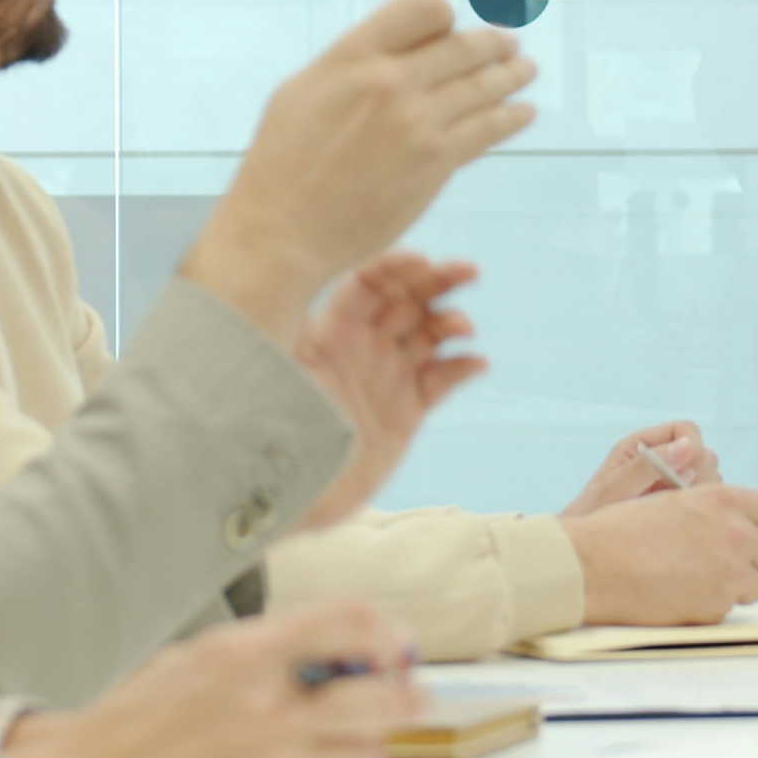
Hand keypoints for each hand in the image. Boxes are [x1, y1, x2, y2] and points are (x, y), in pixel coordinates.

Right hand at [8, 601, 422, 757]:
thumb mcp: (186, 665)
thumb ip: (255, 656)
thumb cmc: (118, 738)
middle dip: (405, 696)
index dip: (387, 634)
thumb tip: (324, 654)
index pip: (348, 622)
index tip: (397, 648)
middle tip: (412, 699)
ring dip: (358, 753)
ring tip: (329, 757)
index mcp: (240, 657)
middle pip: (379, 695)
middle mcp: (264, 709)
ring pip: (366, 754)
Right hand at [185, 0, 537, 346]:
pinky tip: (521, 113)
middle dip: (492, 41)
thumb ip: (355, 55)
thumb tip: (401, 28)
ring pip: (483, 85)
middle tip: (508, 42)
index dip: (443, 13)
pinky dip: (511, 118)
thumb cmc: (284, 161)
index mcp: (354, 55)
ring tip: (525, 69)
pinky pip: (488, 129)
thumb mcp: (304, 88)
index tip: (448, 26)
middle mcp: (391, 81)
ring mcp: (418, 122)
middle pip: (463, 44)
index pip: (423, 7)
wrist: (285, 230)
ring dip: (512, 74)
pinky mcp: (437, 162)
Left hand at [291, 251, 488, 531]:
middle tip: (468, 271)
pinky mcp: (408, 410)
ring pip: (428, 334)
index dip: (394, 267)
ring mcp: (387, 377)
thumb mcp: (285, 383)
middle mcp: (362, 348)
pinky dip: (462, 367)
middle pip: (405, 299)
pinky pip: (442, 379)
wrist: (298, 497)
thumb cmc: (281, 437)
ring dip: (450, 322)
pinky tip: (477, 363)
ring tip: (462, 328)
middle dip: (436, 280)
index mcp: (330, 332)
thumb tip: (308, 313)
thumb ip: (302, 347)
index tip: (420, 260)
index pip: (366, 285)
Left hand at [559, 421, 721, 516]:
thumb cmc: (591, 517)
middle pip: (704, 453)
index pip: (686, 430)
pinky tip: (677, 524)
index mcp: (642, 445)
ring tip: (671, 515)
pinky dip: (701, 510)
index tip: (682, 476)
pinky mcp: (680, 505)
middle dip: (699, 475)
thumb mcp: (614, 490)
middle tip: (675, 501)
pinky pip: (707, 501)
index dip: (692, 448)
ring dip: (700, 495)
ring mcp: (673, 483)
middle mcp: (661, 460)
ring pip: (711, 477)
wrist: (584, 552)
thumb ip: (646, 467)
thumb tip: (687, 444)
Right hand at [559, 485, 757, 625]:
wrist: (591, 566)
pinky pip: (729, 608)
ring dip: (734, 585)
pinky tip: (679, 592)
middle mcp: (734, 534)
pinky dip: (710, 604)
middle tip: (727, 561)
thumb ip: (715, 508)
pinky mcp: (715, 606)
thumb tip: (742, 522)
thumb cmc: (620, 531)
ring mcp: (728, 573)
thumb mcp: (673, 500)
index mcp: (723, 499)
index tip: (755, 534)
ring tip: (695, 576)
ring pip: (757, 586)